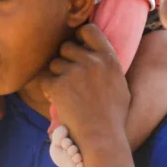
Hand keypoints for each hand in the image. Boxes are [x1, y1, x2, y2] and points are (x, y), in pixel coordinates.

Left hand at [41, 24, 130, 149]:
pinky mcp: (58, 86)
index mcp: (109, 58)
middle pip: (66, 46)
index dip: (80, 35)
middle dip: (65, 59)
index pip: (89, 30)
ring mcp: (73, 73)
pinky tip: (59, 100)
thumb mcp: (120, 83)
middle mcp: (91, 61)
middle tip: (70, 76)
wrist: (102, 136)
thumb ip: (109, 65)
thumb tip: (99, 54)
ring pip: (54, 64)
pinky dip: (49, 89)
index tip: (78, 45)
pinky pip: (45, 80)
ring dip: (57, 75)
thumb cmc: (114, 114)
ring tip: (67, 92)